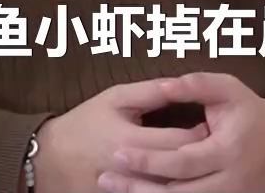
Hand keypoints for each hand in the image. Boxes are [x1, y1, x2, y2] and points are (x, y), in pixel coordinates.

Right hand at [33, 80, 209, 192]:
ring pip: (170, 187)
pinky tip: (176, 176)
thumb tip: (181, 83)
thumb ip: (150, 92)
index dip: (203, 133)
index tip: (214, 124)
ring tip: (200, 161)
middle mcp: (132, 171)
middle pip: (180, 167)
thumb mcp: (114, 99)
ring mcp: (127, 190)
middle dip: (201, 154)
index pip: (180, 140)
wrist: (48, 160)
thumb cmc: (84, 124)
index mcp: (132, 141)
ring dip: (187, 174)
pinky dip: (167, 186)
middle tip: (216, 143)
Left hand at [96, 72, 264, 192]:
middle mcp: (227, 182)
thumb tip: (166, 83)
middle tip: (104, 177)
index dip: (148, 158)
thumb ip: (199, 85)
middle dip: (137, 187)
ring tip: (112, 189)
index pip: (181, 161)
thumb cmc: (252, 113)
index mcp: (228, 151)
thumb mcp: (231, 90)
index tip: (118, 150)